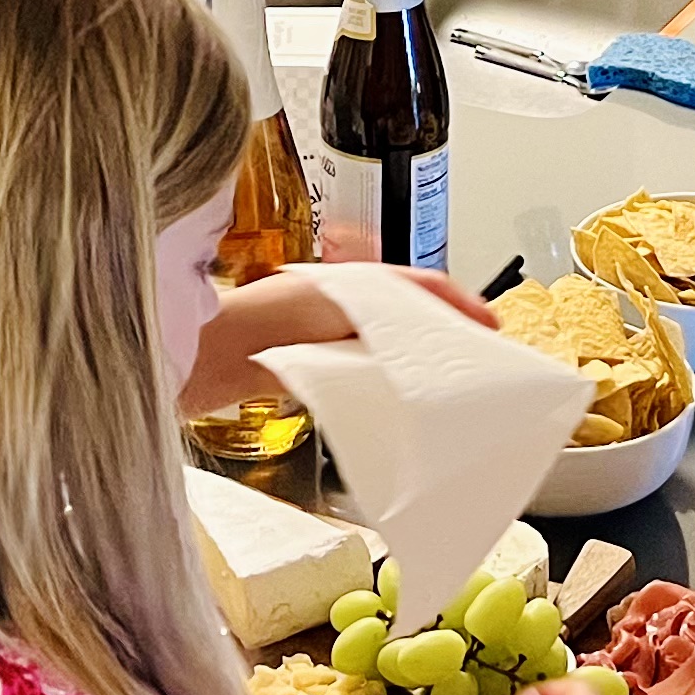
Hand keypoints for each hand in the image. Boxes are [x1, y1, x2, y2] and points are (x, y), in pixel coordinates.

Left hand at [185, 264, 492, 414]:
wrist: (204, 356)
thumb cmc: (263, 326)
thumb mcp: (339, 314)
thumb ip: (385, 328)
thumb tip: (427, 346)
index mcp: (355, 283)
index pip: (424, 286)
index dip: (462, 306)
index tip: (490, 330)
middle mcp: (343, 305)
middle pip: (409, 319)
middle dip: (444, 341)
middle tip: (475, 367)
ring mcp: (324, 336)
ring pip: (386, 350)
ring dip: (415, 368)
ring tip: (443, 392)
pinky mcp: (308, 368)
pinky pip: (360, 377)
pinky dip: (384, 390)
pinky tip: (394, 410)